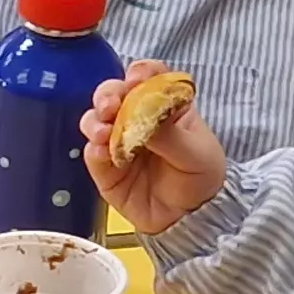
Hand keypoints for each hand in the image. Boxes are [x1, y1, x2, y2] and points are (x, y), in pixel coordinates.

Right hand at [82, 60, 228, 235]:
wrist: (191, 220)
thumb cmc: (201, 178)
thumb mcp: (196, 153)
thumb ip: (169, 133)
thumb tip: (141, 114)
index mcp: (164, 106)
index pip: (148, 77)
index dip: (140, 73)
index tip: (136, 79)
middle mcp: (136, 119)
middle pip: (114, 93)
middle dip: (108, 95)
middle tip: (110, 106)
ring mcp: (118, 142)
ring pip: (95, 120)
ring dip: (95, 121)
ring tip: (104, 132)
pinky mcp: (105, 168)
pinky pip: (92, 153)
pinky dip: (94, 150)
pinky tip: (103, 152)